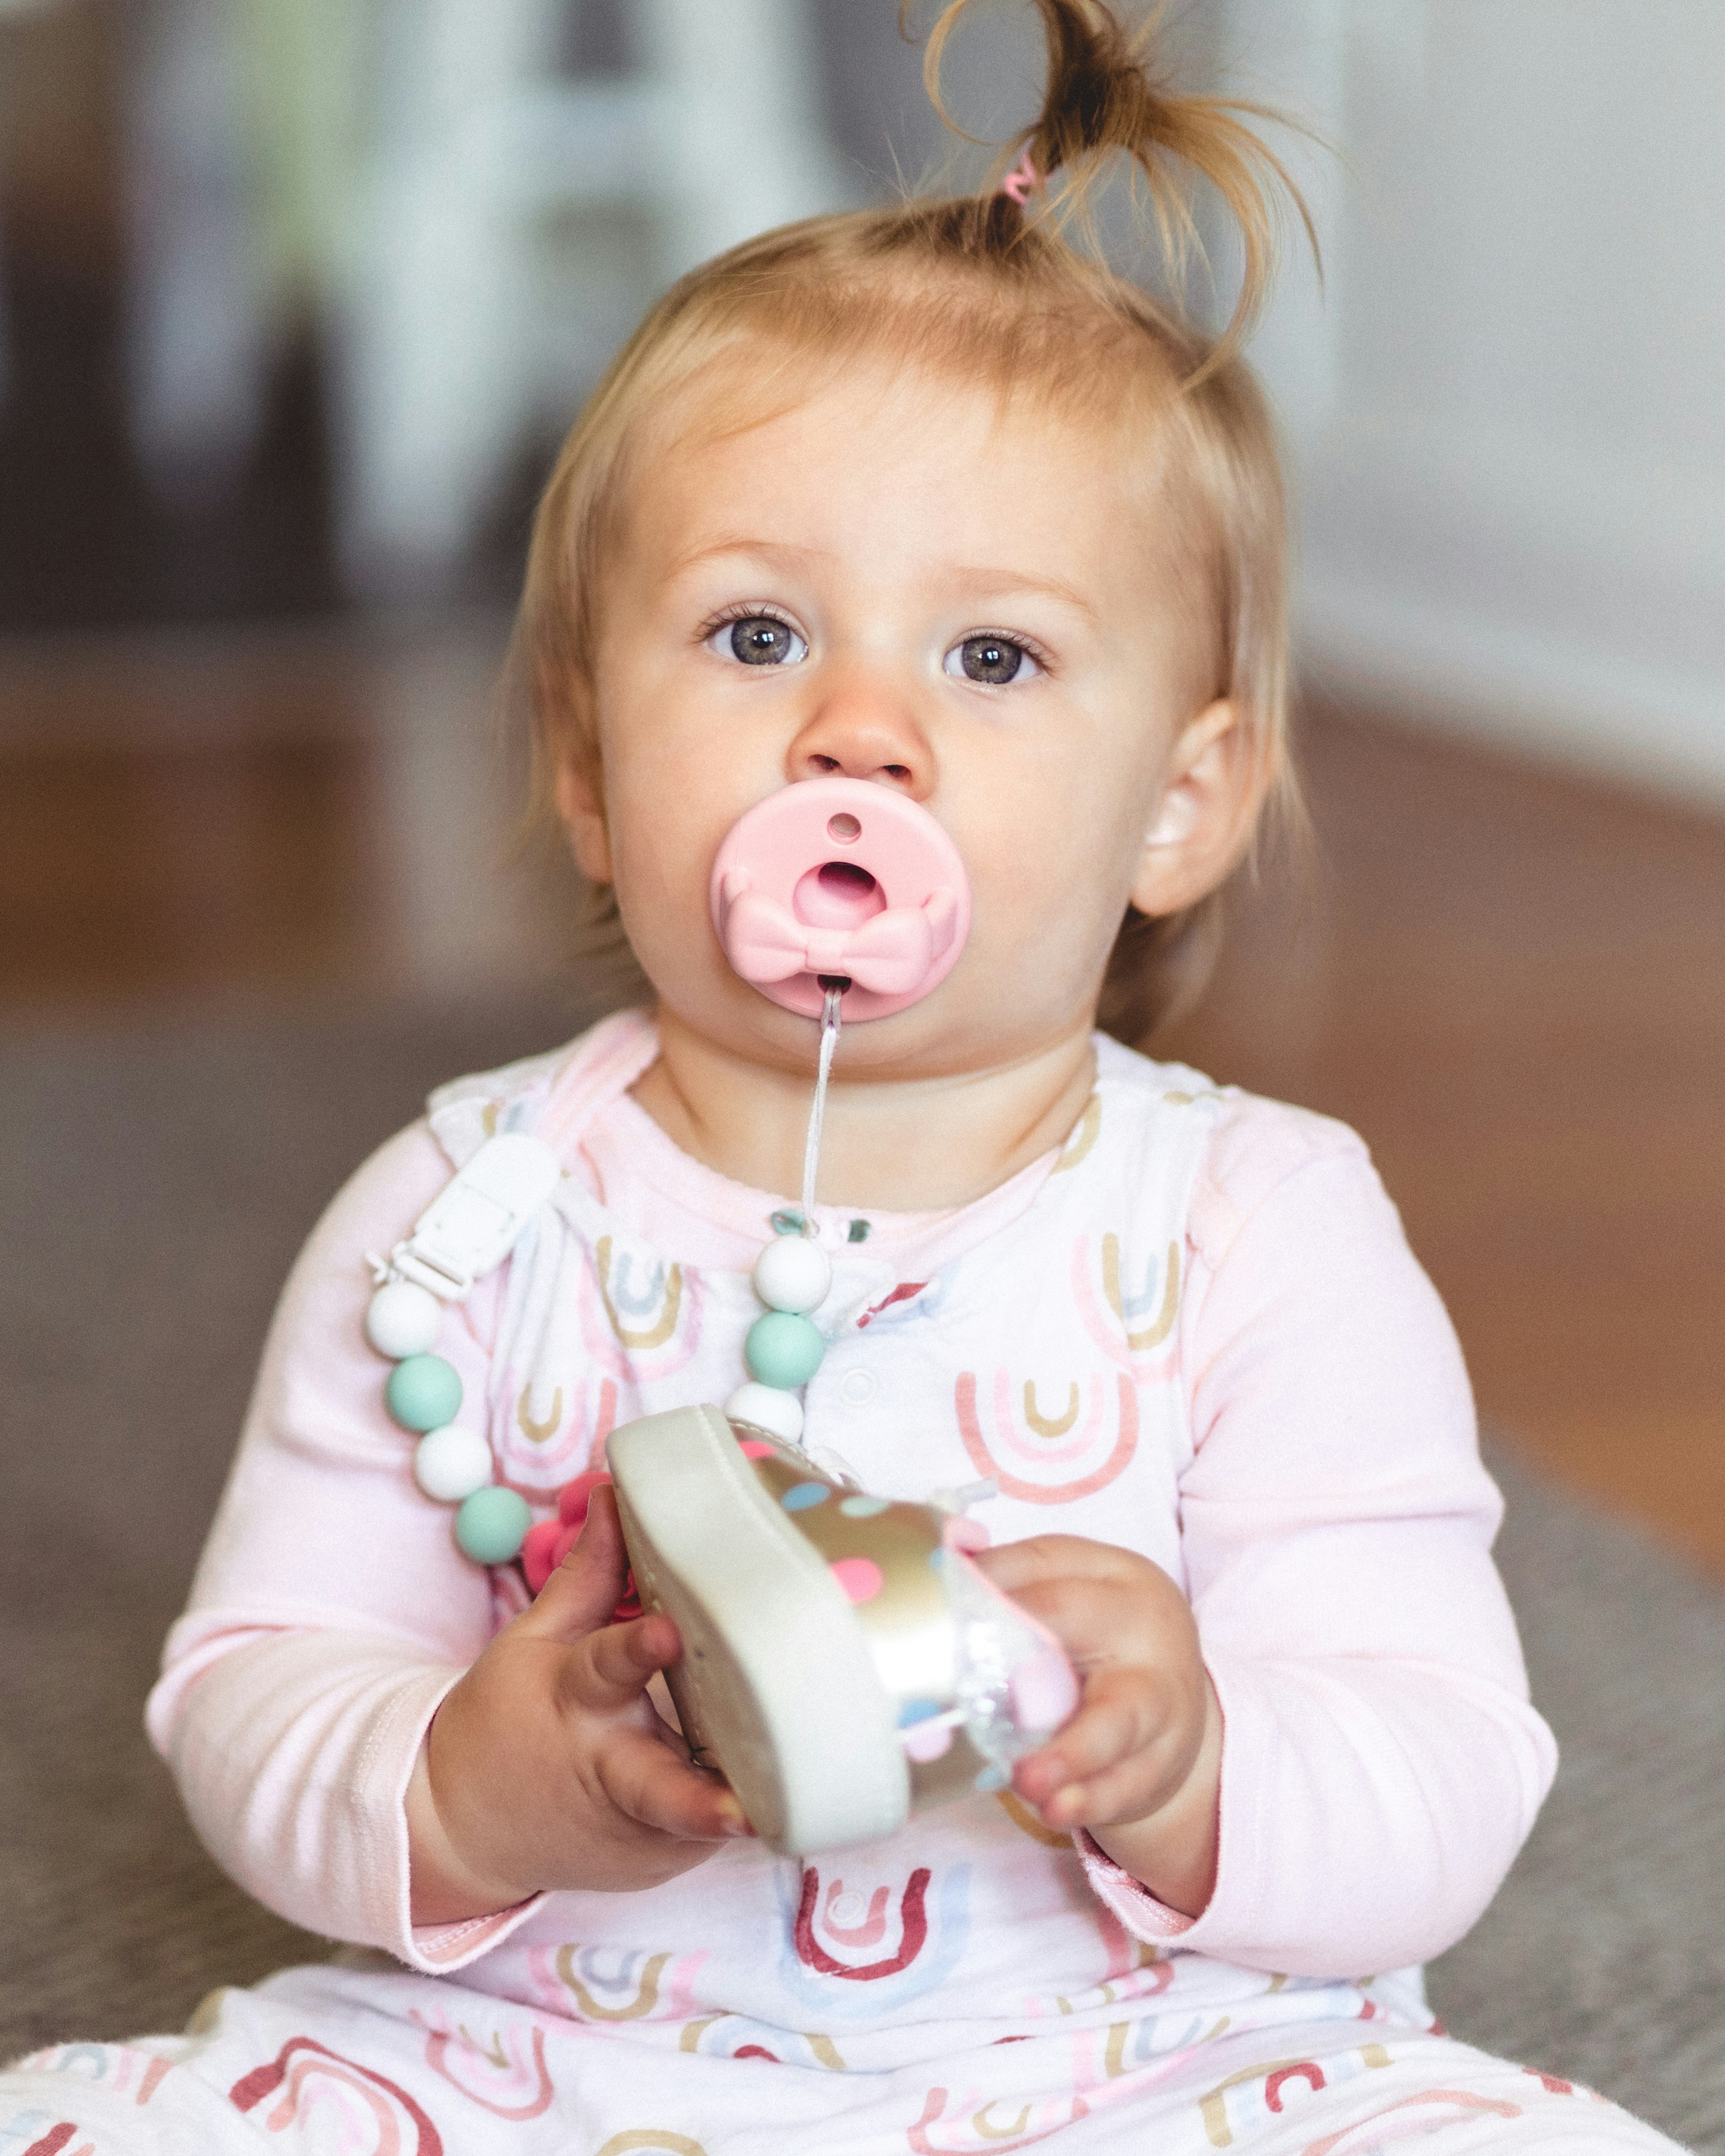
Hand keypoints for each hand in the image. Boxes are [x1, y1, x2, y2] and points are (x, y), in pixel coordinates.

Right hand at [406, 1486, 750, 1923]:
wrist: (465, 1829)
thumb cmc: (510, 1720)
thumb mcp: (533, 1642)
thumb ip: (587, 1577)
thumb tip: (616, 1496)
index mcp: (575, 1706)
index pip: (606, 1669)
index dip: (637, 1650)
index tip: (669, 1633)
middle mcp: (611, 1776)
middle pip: (660, 1793)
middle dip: (701, 1804)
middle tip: (746, 1810)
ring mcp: (639, 1835)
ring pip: (706, 1820)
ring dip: (751, 1803)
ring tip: (809, 1782)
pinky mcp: (662, 1863)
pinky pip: (713, 1832)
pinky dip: (746, 1807)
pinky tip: (787, 1785)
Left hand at [972, 1534, 1220, 1916]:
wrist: (1174, 1704)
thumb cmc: (1100, 1642)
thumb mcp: (1073, 1596)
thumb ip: (1013, 1586)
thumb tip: (936, 1573)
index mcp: (1111, 1574)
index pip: (1041, 1563)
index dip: (985, 1584)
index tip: (936, 1610)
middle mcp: (1138, 1628)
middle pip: (1079, 1625)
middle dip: (1023, 1646)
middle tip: (972, 1684)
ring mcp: (1156, 1698)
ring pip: (1115, 1721)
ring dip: (1068, 1753)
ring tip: (1027, 1779)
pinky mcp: (1158, 1762)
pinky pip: (1123, 1783)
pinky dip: (1088, 1800)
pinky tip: (1057, 1809)